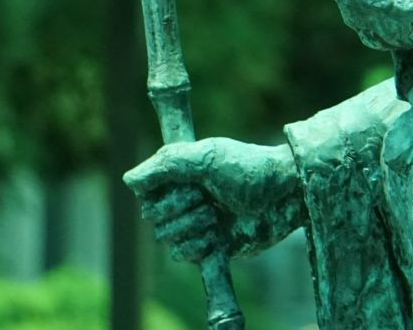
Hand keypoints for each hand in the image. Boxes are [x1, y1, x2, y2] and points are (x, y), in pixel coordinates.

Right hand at [123, 137, 305, 261]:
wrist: (285, 195)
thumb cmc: (249, 168)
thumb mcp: (207, 157)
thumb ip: (166, 165)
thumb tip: (127, 180)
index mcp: (180, 174)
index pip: (145, 191)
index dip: (160, 192)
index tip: (185, 182)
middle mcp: (184, 198)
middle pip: (153, 218)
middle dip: (182, 208)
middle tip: (209, 196)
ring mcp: (196, 223)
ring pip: (167, 238)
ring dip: (195, 226)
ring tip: (218, 214)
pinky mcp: (208, 247)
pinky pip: (184, 255)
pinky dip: (199, 245)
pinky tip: (217, 234)